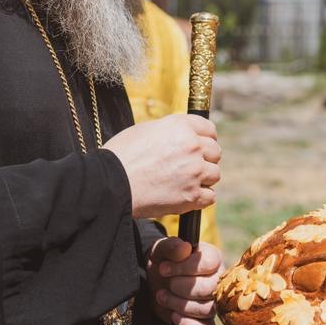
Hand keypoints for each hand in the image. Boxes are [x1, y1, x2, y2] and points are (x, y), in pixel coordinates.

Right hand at [104, 114, 219, 217]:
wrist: (110, 183)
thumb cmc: (121, 156)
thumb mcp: (145, 131)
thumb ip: (170, 132)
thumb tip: (183, 135)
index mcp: (181, 126)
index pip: (209, 129)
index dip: (205, 138)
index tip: (201, 146)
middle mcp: (192, 145)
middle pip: (215, 152)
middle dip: (205, 159)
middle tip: (189, 167)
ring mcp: (194, 171)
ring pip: (214, 174)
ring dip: (203, 179)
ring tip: (184, 182)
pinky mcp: (192, 195)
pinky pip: (210, 196)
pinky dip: (200, 198)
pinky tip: (186, 196)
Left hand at [147, 237, 222, 324]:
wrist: (153, 282)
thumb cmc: (162, 261)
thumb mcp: (160, 250)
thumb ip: (171, 246)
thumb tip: (184, 248)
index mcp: (212, 258)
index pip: (210, 263)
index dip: (186, 267)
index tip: (164, 269)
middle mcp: (217, 280)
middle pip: (210, 289)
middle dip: (181, 287)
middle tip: (166, 283)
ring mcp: (213, 302)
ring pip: (208, 310)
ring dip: (180, 305)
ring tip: (162, 296)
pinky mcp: (204, 320)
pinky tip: (174, 316)